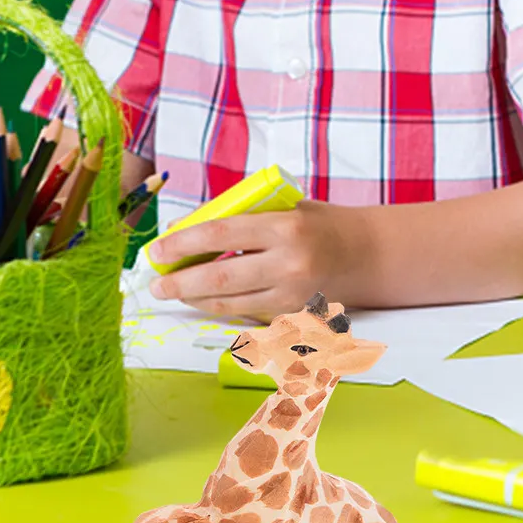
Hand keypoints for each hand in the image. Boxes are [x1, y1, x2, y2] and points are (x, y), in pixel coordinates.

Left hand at [146, 201, 368, 319]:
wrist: (366, 254)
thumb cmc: (319, 224)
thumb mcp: (283, 207)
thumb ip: (240, 217)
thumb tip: (185, 229)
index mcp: (285, 227)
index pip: (221, 235)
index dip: (183, 243)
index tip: (158, 250)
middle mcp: (289, 264)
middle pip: (220, 277)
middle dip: (180, 283)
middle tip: (157, 286)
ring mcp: (292, 294)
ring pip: (230, 303)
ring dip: (196, 299)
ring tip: (175, 293)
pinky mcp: (294, 315)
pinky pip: (247, 314)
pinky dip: (223, 307)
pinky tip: (205, 300)